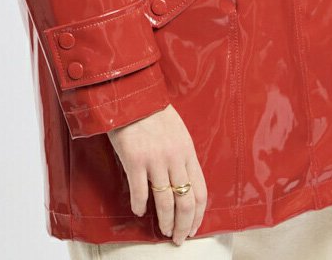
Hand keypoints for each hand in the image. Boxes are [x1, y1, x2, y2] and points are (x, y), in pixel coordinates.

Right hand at [107, 104, 207, 244]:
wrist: (130, 94)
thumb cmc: (152, 110)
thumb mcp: (176, 130)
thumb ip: (181, 154)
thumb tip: (184, 182)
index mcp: (187, 150)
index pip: (201, 191)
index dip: (198, 215)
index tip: (194, 227)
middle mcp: (175, 157)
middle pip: (186, 201)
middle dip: (184, 225)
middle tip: (179, 238)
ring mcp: (155, 159)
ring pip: (166, 202)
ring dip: (166, 221)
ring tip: (164, 230)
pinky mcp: (135, 160)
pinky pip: (140, 192)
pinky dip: (140, 206)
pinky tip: (139, 211)